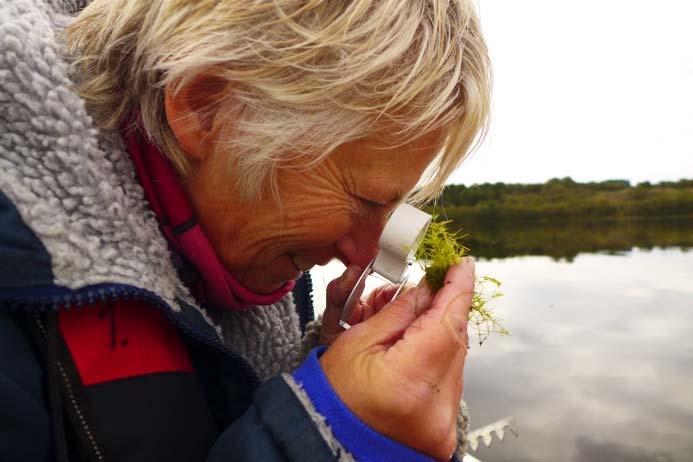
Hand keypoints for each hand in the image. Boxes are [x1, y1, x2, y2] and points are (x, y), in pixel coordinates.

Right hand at [320, 259, 474, 459]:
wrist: (329, 442)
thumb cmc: (332, 398)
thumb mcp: (356, 343)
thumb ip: (399, 313)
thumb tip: (426, 290)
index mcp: (408, 380)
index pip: (448, 320)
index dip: (459, 287)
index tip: (462, 264)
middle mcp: (435, 405)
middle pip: (455, 339)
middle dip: (444, 309)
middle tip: (426, 290)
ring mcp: (444, 421)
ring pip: (455, 359)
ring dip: (439, 336)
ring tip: (407, 329)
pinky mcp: (445, 430)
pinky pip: (450, 381)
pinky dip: (437, 360)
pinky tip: (415, 352)